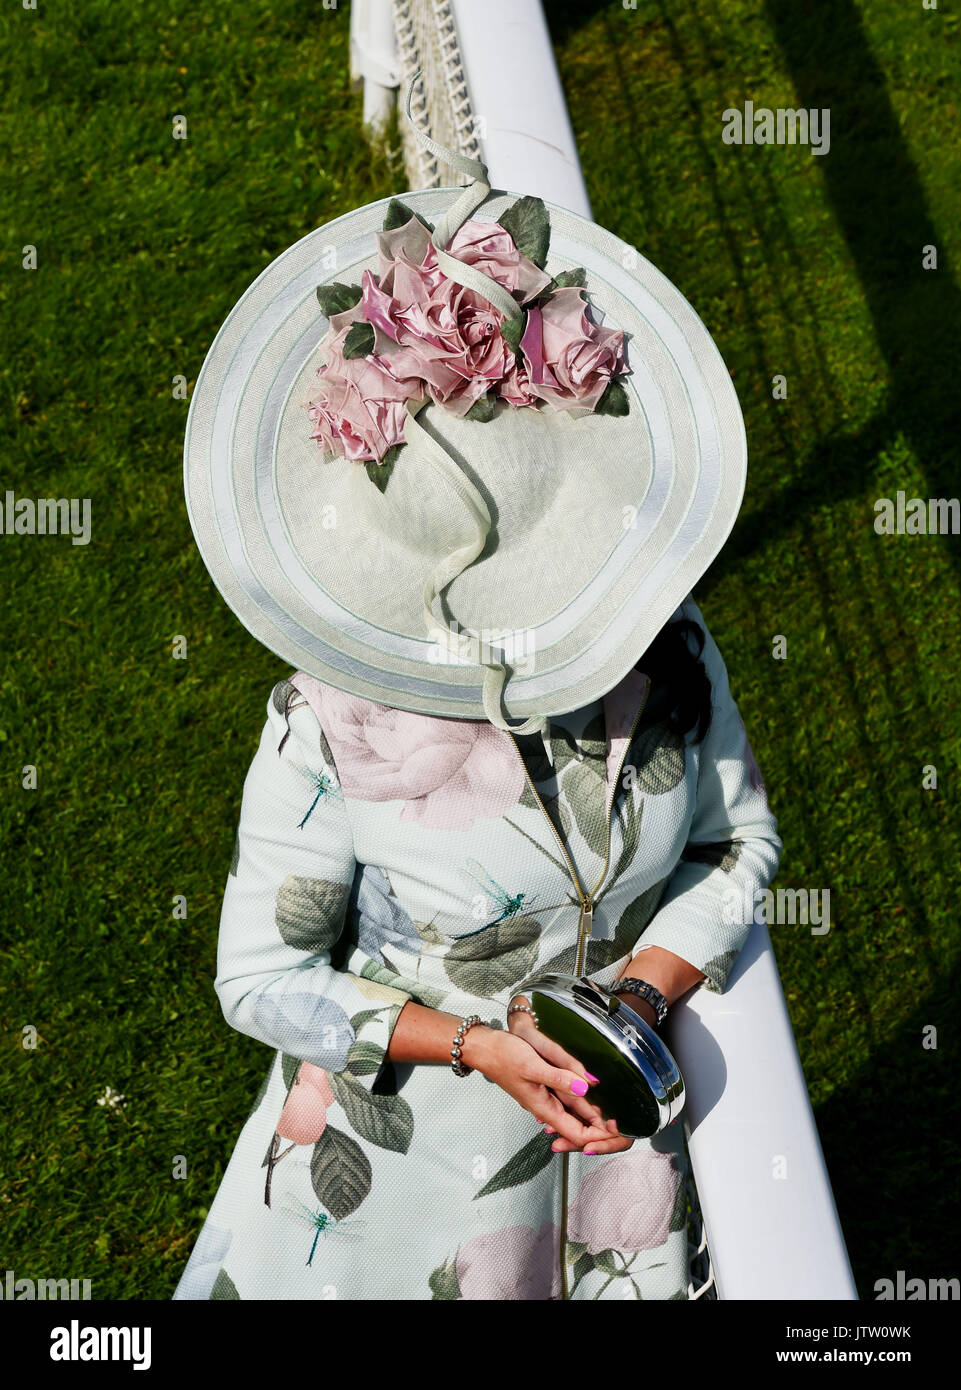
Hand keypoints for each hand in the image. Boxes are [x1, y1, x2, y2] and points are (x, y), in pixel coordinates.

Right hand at [460, 1023, 612, 1151]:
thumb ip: (559, 1077)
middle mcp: (546, 1107)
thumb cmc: (503, 1056)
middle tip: (621, 1123)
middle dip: (600, 1130)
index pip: (577, 1134)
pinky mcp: (544, 1088)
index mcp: (544, 1107)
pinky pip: (566, 1101)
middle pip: (578, 1128)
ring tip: (612, 1112)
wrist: (484, 1048)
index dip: (598, 1135)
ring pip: (574, 1114)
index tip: (615, 1126)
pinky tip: (590, 1095)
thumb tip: (585, 1086)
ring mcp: (545, 1098)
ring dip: (592, 1117)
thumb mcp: (533, 1065)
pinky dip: (581, 1103)